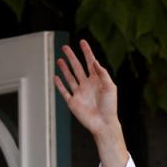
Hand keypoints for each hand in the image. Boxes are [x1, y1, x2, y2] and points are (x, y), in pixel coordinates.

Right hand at [54, 39, 128, 166]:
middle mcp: (87, 85)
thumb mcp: (110, 87)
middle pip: (77, 67)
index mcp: (97, 80)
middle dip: (72, 57)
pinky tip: (56, 77)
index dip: (86, 52)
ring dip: (65, 68)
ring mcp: (80, 93)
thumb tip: (95, 61)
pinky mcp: (73, 102)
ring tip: (60, 59)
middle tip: (65, 47)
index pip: (90, 63)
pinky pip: (64, 91)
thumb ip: (102, 74)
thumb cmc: (110, 107)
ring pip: (70, 77)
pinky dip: (59, 84)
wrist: (104, 123)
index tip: (82, 42)